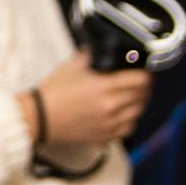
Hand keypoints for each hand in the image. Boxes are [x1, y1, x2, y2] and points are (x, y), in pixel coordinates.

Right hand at [31, 49, 151, 146]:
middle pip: (143, 96)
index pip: (141, 80)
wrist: (40, 118)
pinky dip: (129, 121)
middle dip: (143, 88)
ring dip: (138, 104)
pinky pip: (128, 129)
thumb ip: (93, 55)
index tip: (143, 72)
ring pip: (138, 113)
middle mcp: (110, 106)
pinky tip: (122, 114)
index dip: (145, 74)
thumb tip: (106, 48)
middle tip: (138, 83)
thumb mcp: (72, 65)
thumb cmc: (54, 93)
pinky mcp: (104, 136)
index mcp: (104, 86)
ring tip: (132, 98)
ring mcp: (109, 123)